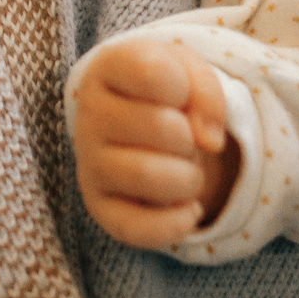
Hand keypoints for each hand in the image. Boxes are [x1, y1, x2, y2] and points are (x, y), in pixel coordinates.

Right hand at [71, 38, 240, 249]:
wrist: (142, 124)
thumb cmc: (168, 92)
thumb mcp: (191, 71)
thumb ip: (207, 91)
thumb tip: (209, 141)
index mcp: (107, 68)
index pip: (153, 73)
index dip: (185, 87)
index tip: (179, 94)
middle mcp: (90, 114)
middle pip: (164, 128)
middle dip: (192, 138)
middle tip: (182, 139)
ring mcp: (89, 163)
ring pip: (153, 178)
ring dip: (189, 178)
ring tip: (183, 170)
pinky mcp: (98, 207)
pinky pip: (139, 229)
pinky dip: (179, 223)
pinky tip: (187, 209)